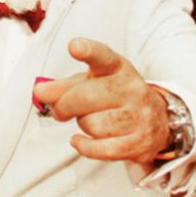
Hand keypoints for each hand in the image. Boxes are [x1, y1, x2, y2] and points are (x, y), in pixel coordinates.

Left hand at [33, 38, 169, 163]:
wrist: (156, 121)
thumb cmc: (113, 97)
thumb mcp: (90, 83)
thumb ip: (62, 86)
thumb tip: (39, 92)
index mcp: (117, 68)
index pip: (102, 57)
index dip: (88, 51)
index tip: (74, 46)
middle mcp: (132, 89)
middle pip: (86, 97)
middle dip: (64, 106)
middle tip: (60, 111)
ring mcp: (139, 116)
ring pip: (93, 124)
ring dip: (82, 125)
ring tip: (88, 121)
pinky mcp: (139, 143)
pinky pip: (102, 149)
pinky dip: (85, 147)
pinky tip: (81, 141)